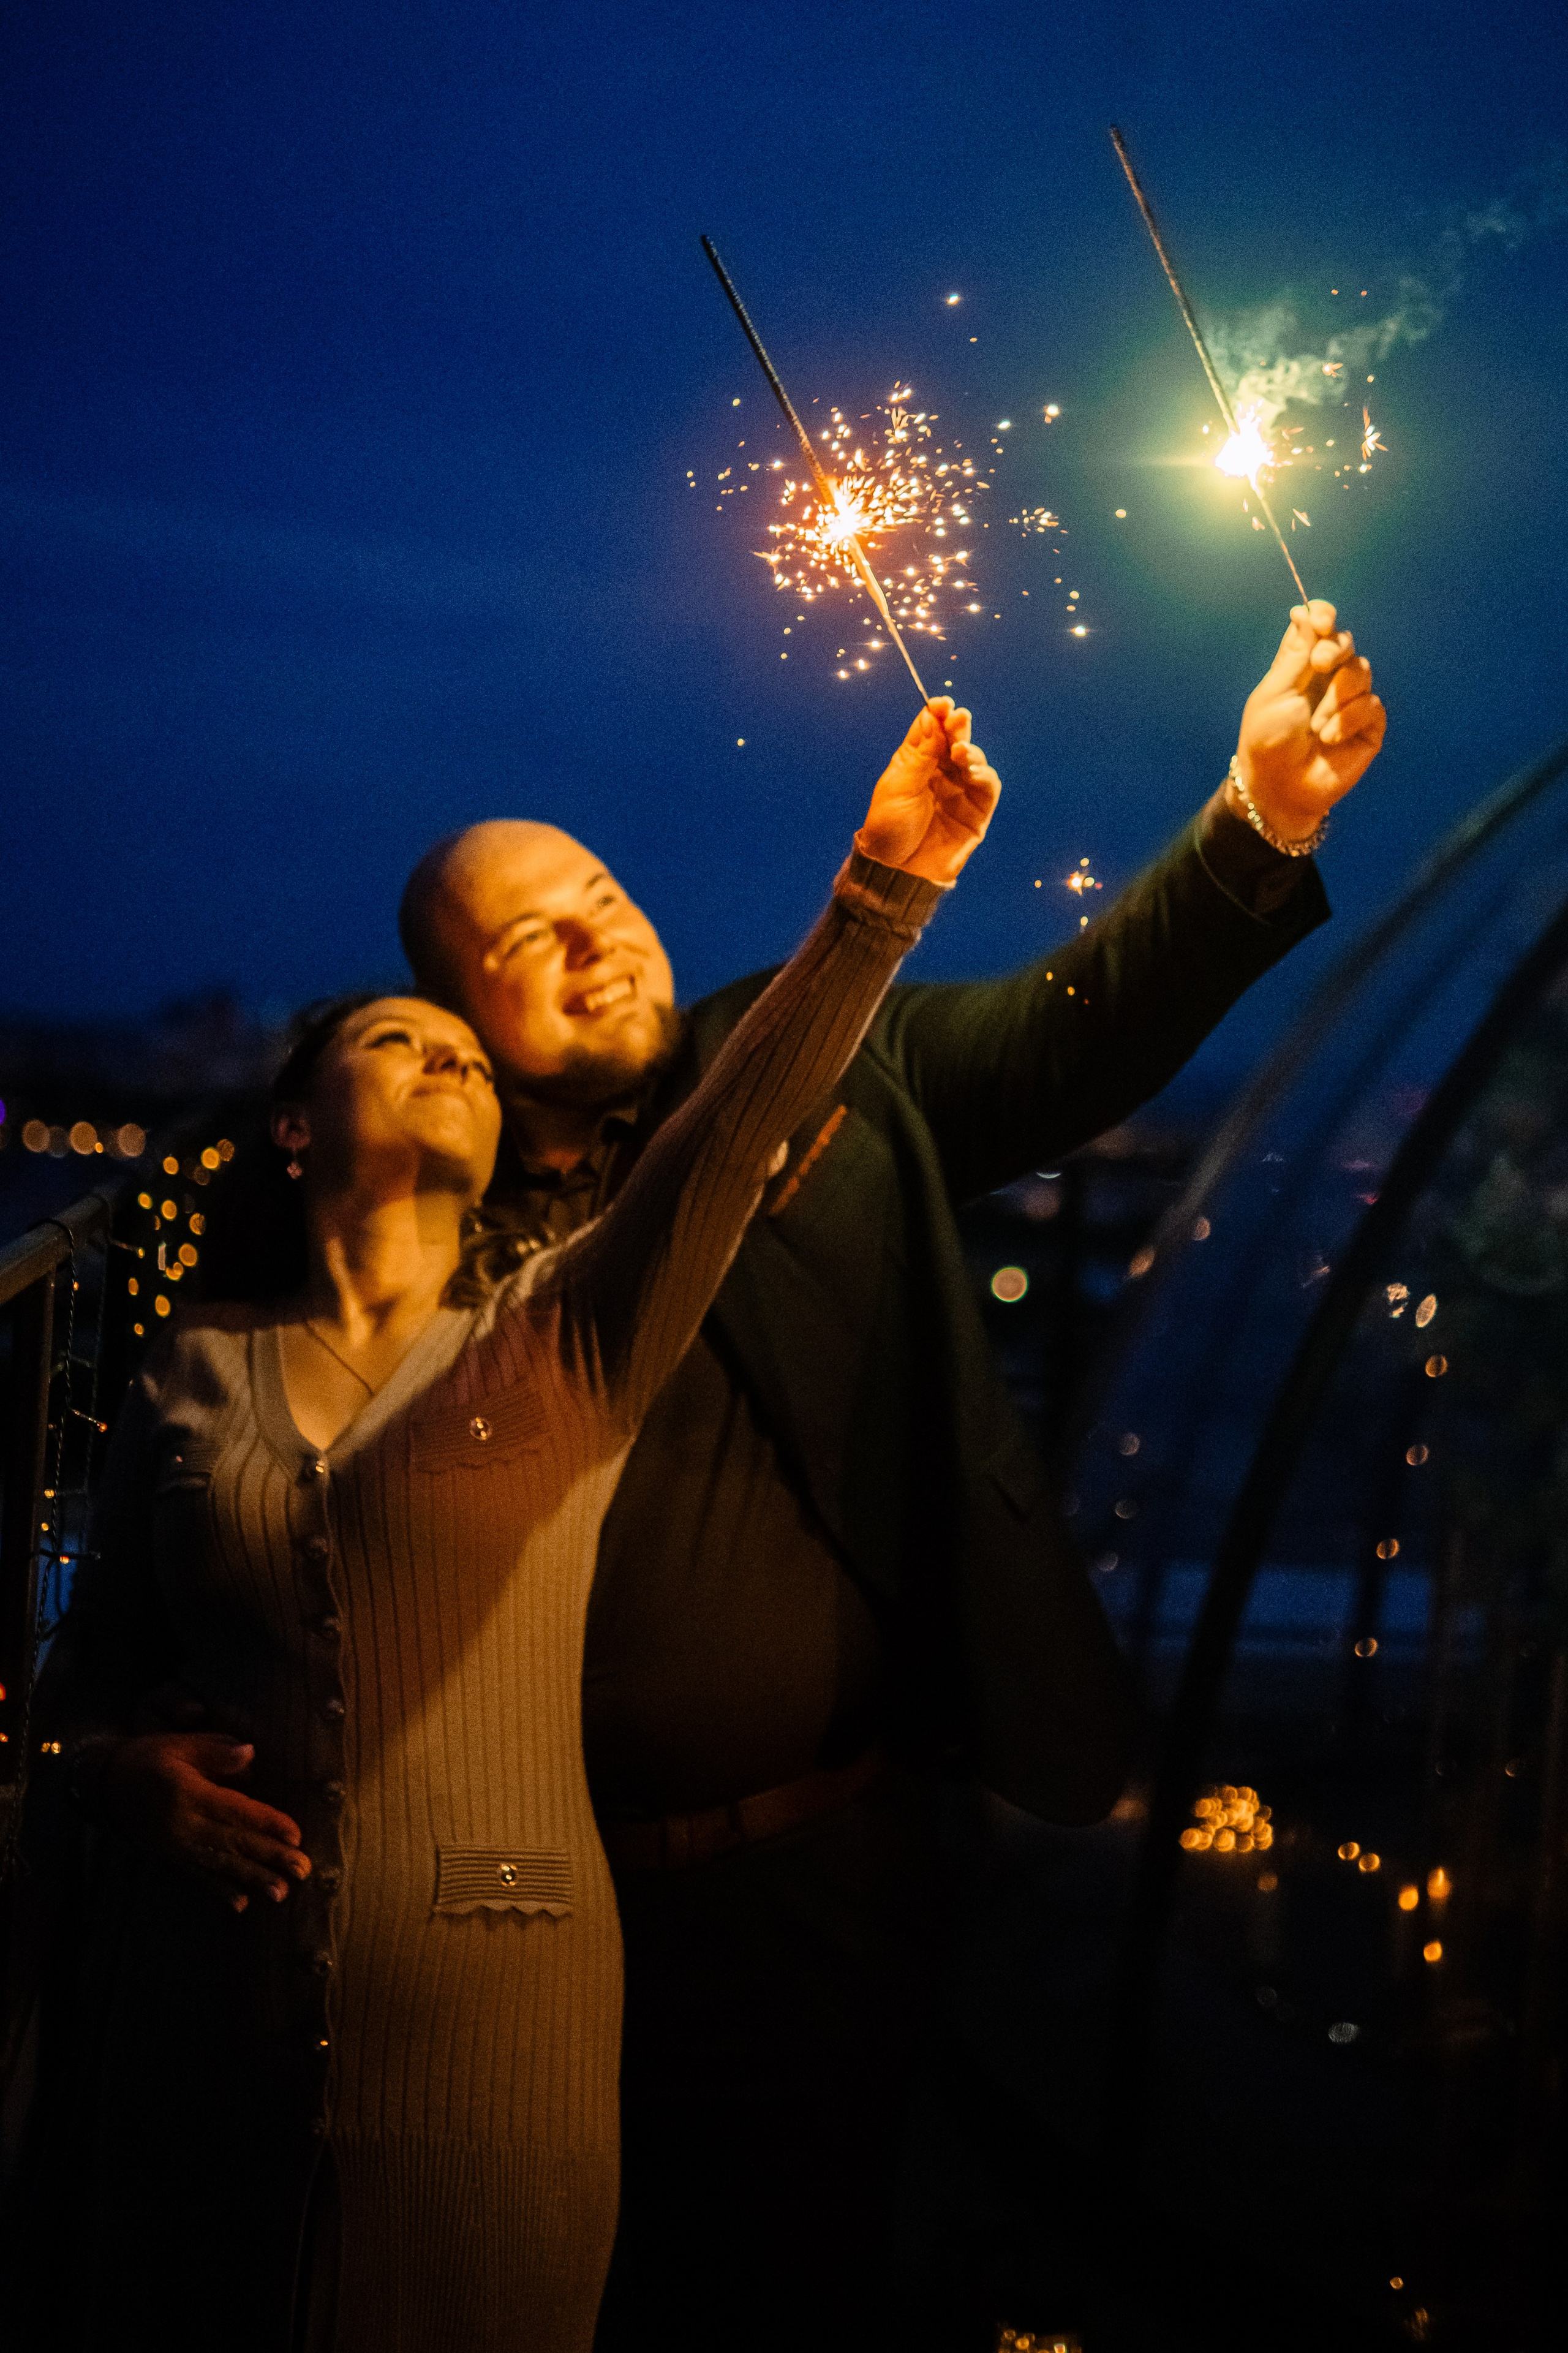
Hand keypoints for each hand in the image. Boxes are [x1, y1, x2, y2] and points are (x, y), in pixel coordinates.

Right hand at [105, 1732, 310, 1913]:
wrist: (105, 1786)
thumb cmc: (150, 1757)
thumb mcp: (181, 1744)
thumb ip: (217, 1751)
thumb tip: (251, 1756)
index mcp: (187, 1793)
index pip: (235, 1810)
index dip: (267, 1823)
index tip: (296, 1835)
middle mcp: (181, 1825)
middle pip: (233, 1842)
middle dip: (271, 1858)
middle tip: (303, 1870)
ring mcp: (174, 1846)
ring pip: (220, 1865)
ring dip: (253, 1880)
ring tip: (282, 1893)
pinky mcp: (169, 1858)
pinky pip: (197, 1877)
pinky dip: (220, 1890)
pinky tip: (240, 1904)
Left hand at [856, 698, 1000, 884]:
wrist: (895, 871)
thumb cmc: (889, 829)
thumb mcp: (898, 787)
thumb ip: (921, 755)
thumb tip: (934, 720)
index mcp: (915, 761)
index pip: (931, 729)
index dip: (938, 714)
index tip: (942, 704)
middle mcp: (940, 772)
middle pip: (955, 739)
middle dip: (958, 726)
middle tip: (958, 718)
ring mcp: (959, 791)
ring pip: (974, 760)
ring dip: (971, 751)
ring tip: (961, 751)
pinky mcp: (976, 812)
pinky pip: (986, 787)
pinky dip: (983, 774)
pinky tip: (972, 770)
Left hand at [1234, 601, 1385, 841]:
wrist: (1279, 788)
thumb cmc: (1268, 742)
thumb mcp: (1275, 693)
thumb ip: (1294, 654)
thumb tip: (1303, 610)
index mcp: (1301, 666)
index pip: (1319, 628)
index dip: (1324, 616)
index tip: (1321, 619)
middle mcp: (1328, 679)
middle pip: (1346, 642)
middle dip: (1335, 648)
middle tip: (1320, 664)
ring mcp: (1350, 701)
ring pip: (1361, 671)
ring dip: (1336, 696)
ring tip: (1316, 726)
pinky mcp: (1368, 725)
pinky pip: (1371, 704)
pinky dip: (1348, 719)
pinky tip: (1329, 738)